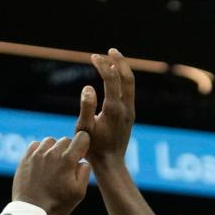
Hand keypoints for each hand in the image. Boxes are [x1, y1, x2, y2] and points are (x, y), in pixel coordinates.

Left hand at [12, 132, 91, 214]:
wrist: (32, 209)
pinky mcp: (26, 158)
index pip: (81, 138)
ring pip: (51, 141)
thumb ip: (84, 173)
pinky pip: (36, 144)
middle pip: (66, 140)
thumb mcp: (79, 193)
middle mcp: (52, 153)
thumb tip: (82, 161)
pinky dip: (41, 150)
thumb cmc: (58, 204)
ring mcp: (37, 154)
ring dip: (55, 149)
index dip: (84, 143)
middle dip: (70, 150)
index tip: (81, 153)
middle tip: (67, 165)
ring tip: (54, 163)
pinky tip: (43, 162)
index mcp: (68, 161)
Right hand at [77, 48, 135, 168]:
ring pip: (130, 85)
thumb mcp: (84, 129)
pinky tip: (114, 77)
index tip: (93, 57)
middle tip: (110, 50)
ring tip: (113, 59)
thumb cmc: (93, 148)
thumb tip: (88, 87)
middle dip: (119, 62)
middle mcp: (126, 109)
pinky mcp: (130, 116)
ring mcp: (130, 112)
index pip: (111, 79)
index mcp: (113, 110)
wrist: (111, 164)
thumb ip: (86, 107)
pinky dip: (123, 80)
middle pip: (128, 78)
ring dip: (123, 70)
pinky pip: (129, 92)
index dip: (103, 65)